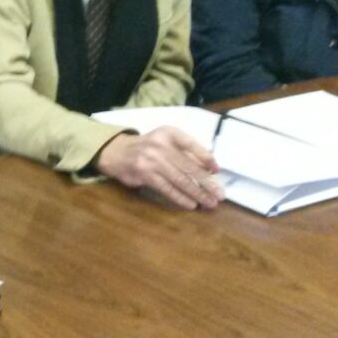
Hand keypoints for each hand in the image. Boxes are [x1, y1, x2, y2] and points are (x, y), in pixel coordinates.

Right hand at [94, 126, 222, 209]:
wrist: (118, 152)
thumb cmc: (148, 147)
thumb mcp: (165, 141)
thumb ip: (185, 151)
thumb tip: (209, 169)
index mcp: (169, 133)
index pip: (192, 144)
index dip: (206, 158)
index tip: (217, 170)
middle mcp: (161, 145)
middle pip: (189, 166)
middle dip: (207, 182)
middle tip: (220, 195)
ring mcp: (152, 160)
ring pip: (180, 180)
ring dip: (197, 193)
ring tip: (209, 203)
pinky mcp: (145, 175)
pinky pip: (167, 189)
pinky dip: (180, 198)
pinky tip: (191, 204)